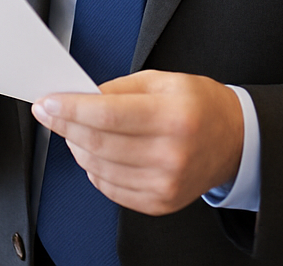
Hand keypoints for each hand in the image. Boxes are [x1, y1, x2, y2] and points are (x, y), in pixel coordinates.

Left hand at [32, 70, 243, 215]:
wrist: (235, 141)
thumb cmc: (200, 106)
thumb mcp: (164, 81)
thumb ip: (120, 88)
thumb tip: (80, 97)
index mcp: (174, 116)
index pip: (107, 114)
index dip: (70, 109)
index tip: (47, 103)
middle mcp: (171, 154)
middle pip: (98, 143)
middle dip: (65, 126)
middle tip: (51, 113)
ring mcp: (165, 183)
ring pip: (99, 167)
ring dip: (77, 147)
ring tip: (76, 130)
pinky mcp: (160, 202)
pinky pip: (110, 188)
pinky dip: (94, 169)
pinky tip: (96, 152)